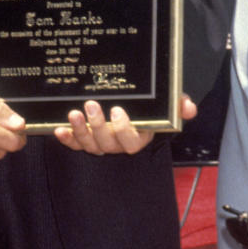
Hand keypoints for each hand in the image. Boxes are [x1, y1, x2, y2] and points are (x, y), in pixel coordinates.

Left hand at [54, 94, 196, 155]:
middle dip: (98, 126)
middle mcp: (119, 144)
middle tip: (91, 105)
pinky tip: (60, 129)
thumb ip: (177, 104)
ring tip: (74, 113)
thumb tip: (188, 107)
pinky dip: (67, 139)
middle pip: (107, 144)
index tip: (118, 111)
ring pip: (90, 145)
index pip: (132, 142)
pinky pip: (76, 144)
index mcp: (139, 137)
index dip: (124, 130)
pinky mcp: (86, 140)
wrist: (129, 103)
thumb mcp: (165, 103)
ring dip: (81, 130)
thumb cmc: (150, 106)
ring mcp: (101, 143)